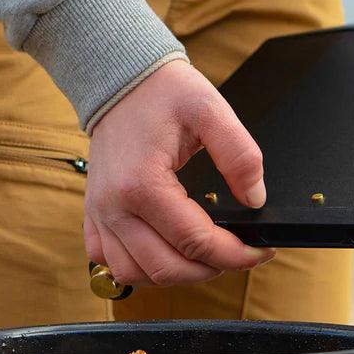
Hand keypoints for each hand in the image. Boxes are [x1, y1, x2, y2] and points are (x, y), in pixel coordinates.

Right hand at [83, 59, 273, 285]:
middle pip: (168, 269)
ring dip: (176, 274)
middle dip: (211, 269)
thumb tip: (255, 199)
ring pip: (137, 274)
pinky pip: (110, 262)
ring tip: (205, 256)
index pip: (196, 242)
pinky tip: (166, 251)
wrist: (119, 79)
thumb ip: (240, 154)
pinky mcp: (93, 215)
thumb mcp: (211, 110)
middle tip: (239, 254)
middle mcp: (114, 207)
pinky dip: (140, 268)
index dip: (236, 255)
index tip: (260, 250)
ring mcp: (100, 214)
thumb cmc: (162, 92)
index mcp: (142, 184)